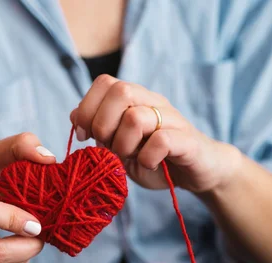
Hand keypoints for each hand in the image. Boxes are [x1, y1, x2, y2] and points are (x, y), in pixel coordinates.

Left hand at [70, 74, 240, 192]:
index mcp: (135, 99)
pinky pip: (162, 140)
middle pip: (120, 91)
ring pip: (137, 117)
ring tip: (129, 158)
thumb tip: (75, 116)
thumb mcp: (119, 146)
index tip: (85, 137)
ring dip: (124, 145)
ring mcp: (172, 119)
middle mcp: (153, 102)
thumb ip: (99, 130)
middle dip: (103, 124)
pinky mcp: (188, 141)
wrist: (197, 172)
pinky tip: (149, 165)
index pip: (104, 82)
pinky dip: (147, 158)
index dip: (87, 108)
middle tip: (108, 147)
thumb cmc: (155, 158)